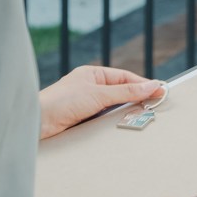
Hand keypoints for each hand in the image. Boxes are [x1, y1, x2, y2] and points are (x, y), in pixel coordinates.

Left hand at [39, 65, 165, 139]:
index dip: (142, 84)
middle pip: (120, 91)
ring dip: (125, 109)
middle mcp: (90, 87)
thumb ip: (126, 91)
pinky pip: (104, 117)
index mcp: (93, 74)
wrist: (36, 122)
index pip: (124, 77)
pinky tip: (121, 122)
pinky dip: (114, 119)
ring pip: (113, 105)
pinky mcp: (82, 118)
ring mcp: (86, 103)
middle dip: (136, 97)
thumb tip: (151, 85)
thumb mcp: (99, 94)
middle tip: (154, 103)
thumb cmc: (61, 101)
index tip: (159, 90)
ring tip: (141, 113)